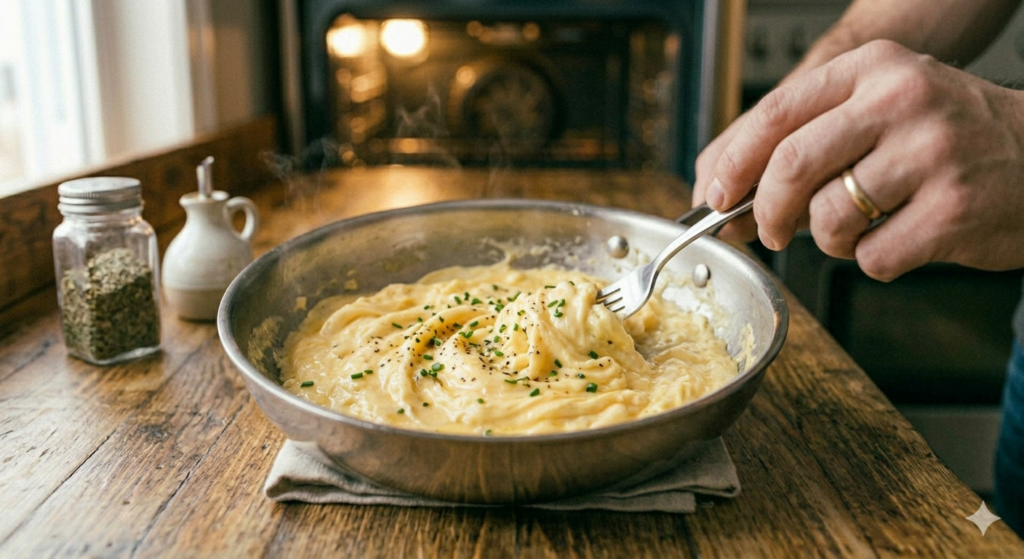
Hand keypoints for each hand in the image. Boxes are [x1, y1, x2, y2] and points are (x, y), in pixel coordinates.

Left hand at [693, 39, 1023, 280]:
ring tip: (858, 228)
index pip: (776, 113)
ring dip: (828, 240)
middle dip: (767, 210)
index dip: (734, 161)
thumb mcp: (879, 112)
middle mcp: (901, 100)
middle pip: (791, 165)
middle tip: (772, 230)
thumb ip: (805, 142)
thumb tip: (720, 195)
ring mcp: (931, 153)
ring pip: (828, 218)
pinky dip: (872, 260)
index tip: (716, 193)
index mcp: (873, 68)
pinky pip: (872, 257)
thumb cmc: (947, 138)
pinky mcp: (953, 209)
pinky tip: (900, 238)